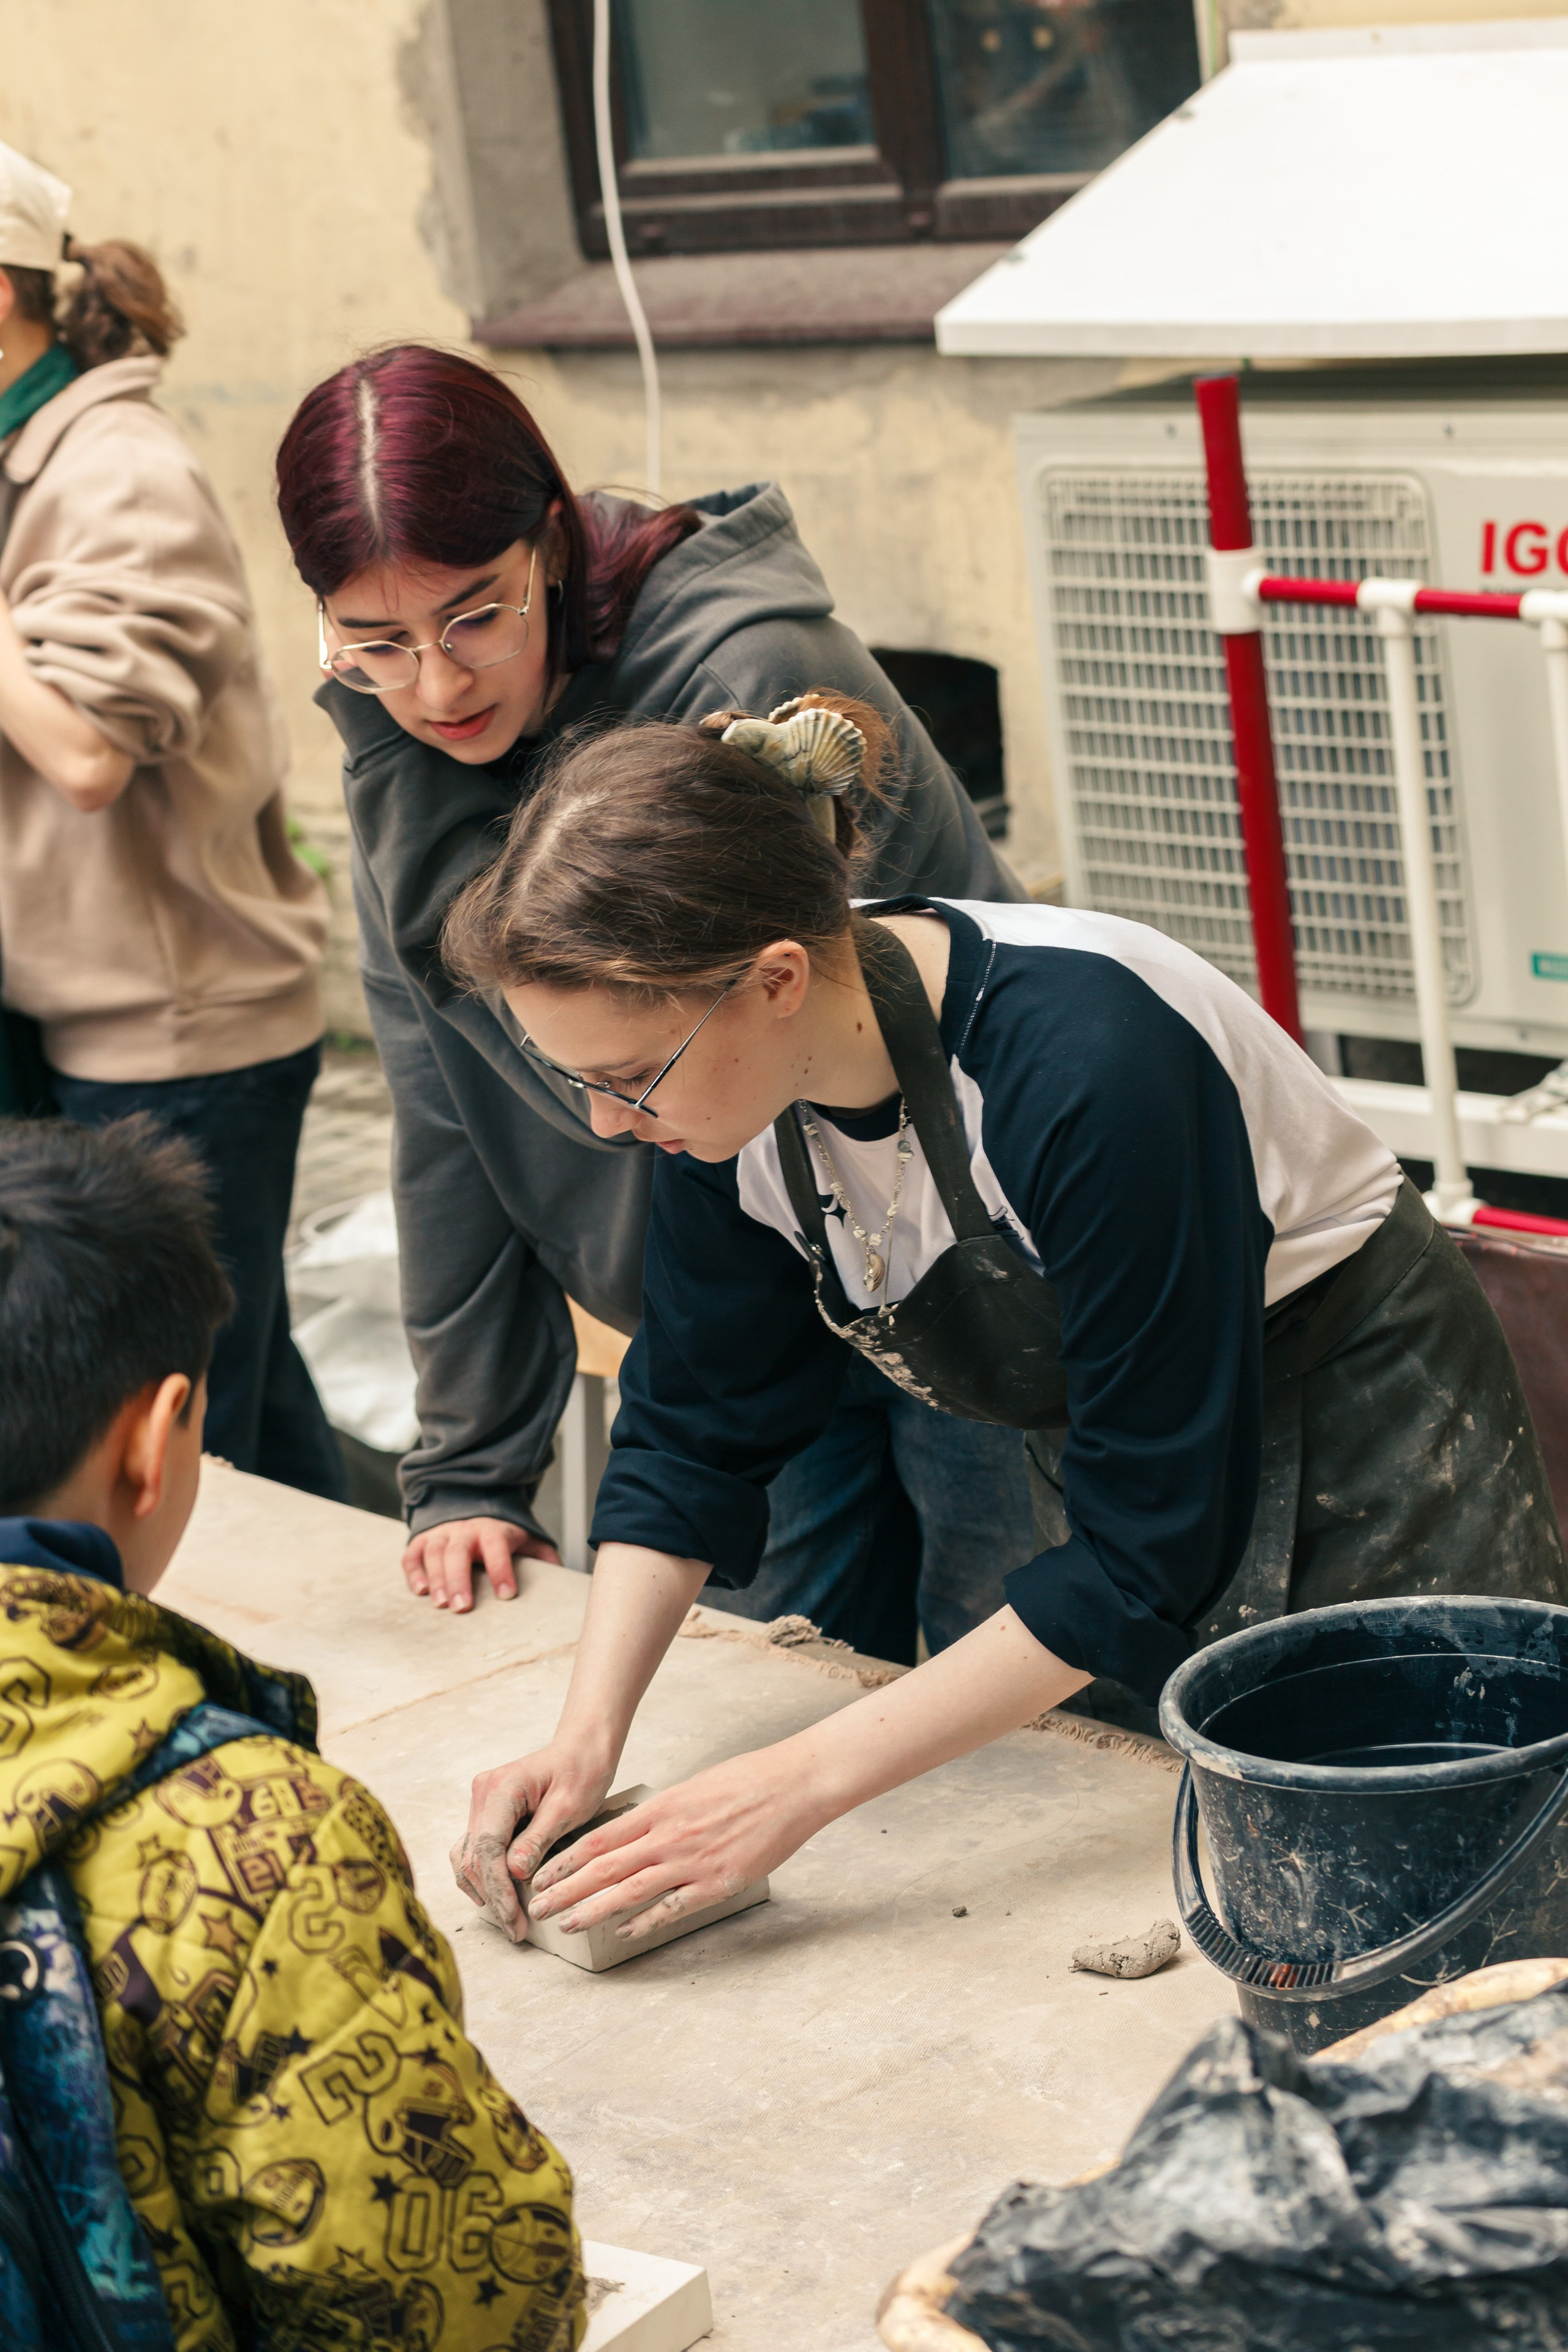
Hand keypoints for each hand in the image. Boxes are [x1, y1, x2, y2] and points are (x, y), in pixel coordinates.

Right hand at [403, 1517, 559, 1610]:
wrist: (472, 1509)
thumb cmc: (502, 1537)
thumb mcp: (527, 1541)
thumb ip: (544, 1558)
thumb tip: (563, 1581)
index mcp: (494, 1529)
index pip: (497, 1545)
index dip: (501, 1568)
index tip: (507, 1595)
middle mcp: (465, 1529)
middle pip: (460, 1550)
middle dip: (460, 1579)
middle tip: (463, 1607)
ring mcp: (442, 1534)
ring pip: (435, 1551)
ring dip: (437, 1578)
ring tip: (440, 1604)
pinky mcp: (422, 1541)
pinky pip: (413, 1554)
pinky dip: (414, 1571)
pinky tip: (420, 1591)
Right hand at [451, 1742, 616, 1940]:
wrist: (582, 1748)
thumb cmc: (581, 1772)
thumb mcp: (568, 1807)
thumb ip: (538, 1839)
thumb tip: (514, 1873)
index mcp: (502, 1789)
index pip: (488, 1848)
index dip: (498, 1889)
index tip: (513, 1919)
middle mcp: (483, 1793)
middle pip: (474, 1857)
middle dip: (493, 1897)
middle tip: (515, 1930)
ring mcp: (482, 1802)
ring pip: (468, 1857)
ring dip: (485, 1891)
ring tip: (508, 1921)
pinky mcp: (488, 1812)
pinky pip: (476, 1849)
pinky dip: (484, 1876)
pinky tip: (497, 1898)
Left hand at [525, 1746, 826, 1944]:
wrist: (794, 1785)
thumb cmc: (748, 1779)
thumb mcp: (694, 1786)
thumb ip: (662, 1811)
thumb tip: (635, 1830)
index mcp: (661, 1808)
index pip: (600, 1839)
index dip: (566, 1860)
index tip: (541, 1873)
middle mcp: (669, 1836)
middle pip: (605, 1868)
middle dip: (566, 1889)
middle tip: (538, 1907)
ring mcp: (692, 1863)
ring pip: (630, 1891)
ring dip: (593, 1910)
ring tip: (566, 1923)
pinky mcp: (717, 1884)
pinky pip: (672, 1908)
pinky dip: (645, 1922)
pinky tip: (624, 1932)